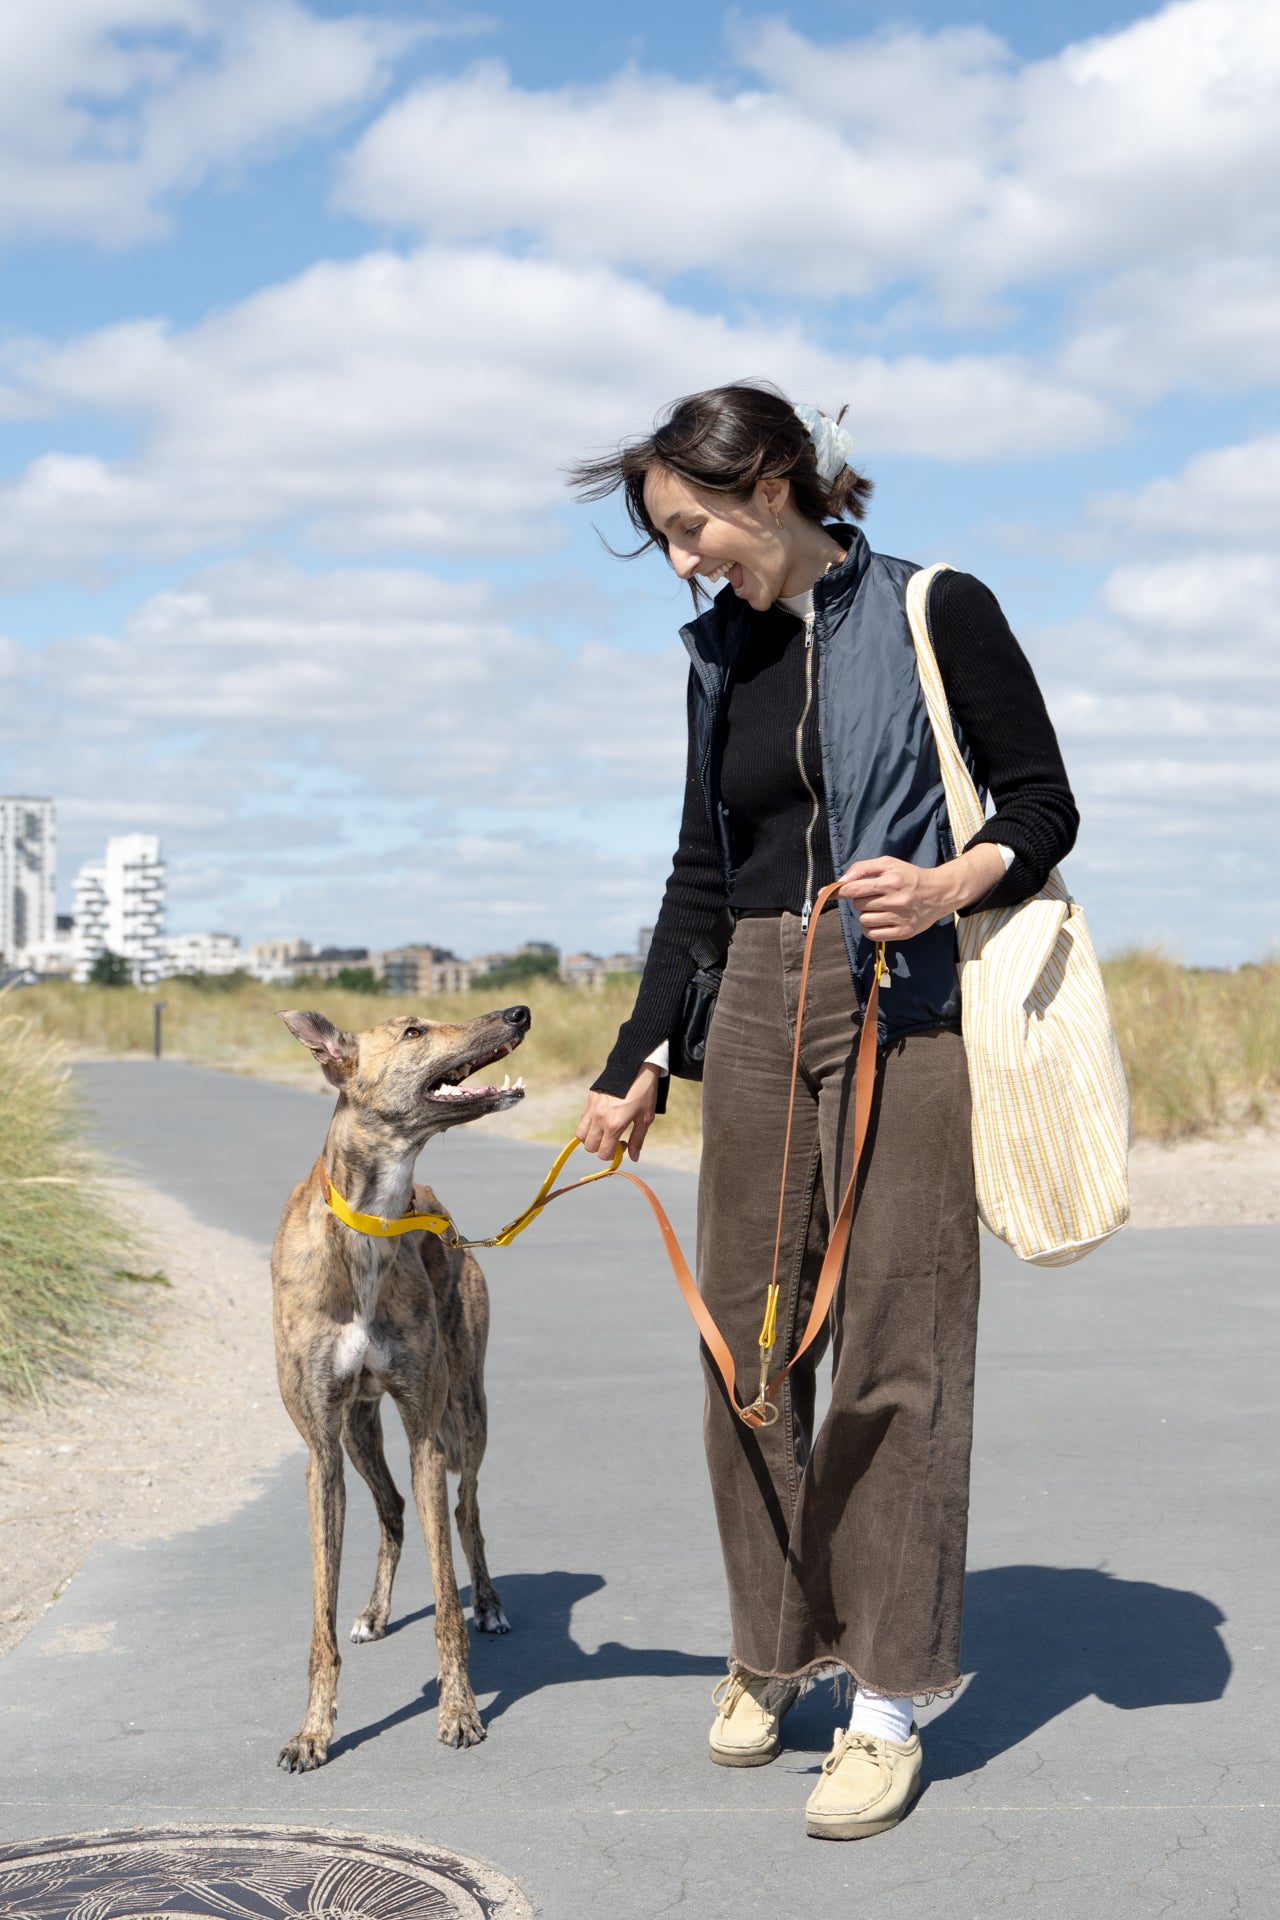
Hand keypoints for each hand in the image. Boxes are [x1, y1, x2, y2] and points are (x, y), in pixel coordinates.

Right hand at [576, 1066, 659, 1163]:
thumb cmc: (644, 1093)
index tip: (624, 1145)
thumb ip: (638, 1140)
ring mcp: (592, 1108)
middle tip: (615, 1138)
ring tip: (606, 1131)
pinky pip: (582, 1120)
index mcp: (614, 1125)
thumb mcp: (645, 1118)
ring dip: (592, 1138)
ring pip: (581, 1135)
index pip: (603, 1153)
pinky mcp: (589, 1099)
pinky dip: (589, 1126)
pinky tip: (603, 1119)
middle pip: (590, 1146)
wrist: (636, 1066)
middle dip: (602, 1147)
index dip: (613, 1155)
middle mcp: (599, 1118)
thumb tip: (633, 1157)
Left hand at [837, 846, 1005, 940]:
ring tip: (877, 908)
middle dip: (860, 900)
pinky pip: (873, 935)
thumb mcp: (889, 863)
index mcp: (891, 881)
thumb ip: (863, 868)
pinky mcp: (904, 932)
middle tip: (872, 896)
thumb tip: (841, 882)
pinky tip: (878, 921)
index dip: (841, 891)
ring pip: (864, 921)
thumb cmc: (910, 876)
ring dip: (865, 915)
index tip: (835, 892)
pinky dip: (870, 929)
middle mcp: (896, 901)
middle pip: (858, 905)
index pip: (854, 889)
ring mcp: (901, 918)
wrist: (940, 892)